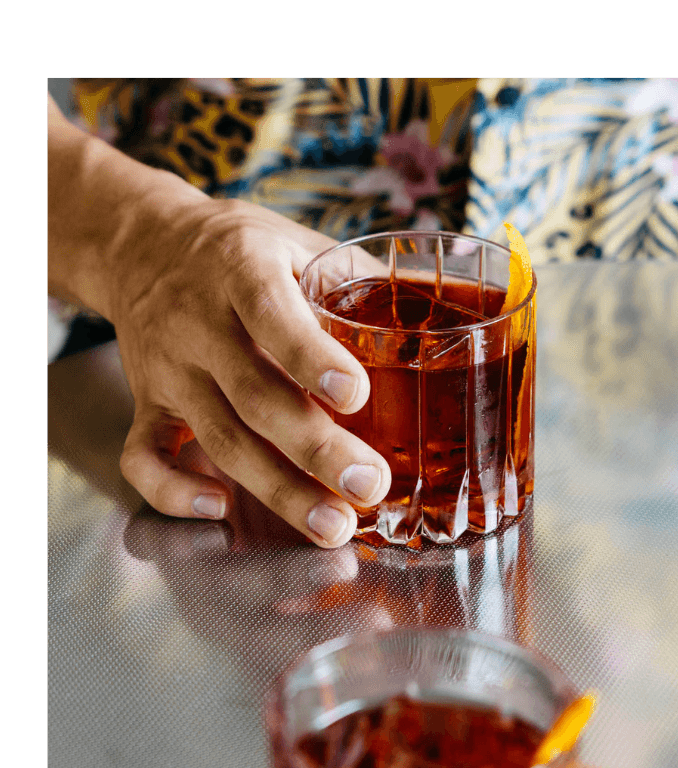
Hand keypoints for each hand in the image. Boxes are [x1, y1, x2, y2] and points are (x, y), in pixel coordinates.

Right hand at [47, 95, 390, 546]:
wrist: (140, 244)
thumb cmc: (242, 250)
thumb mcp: (297, 242)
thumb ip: (360, 281)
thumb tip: (447, 320)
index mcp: (242, 270)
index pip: (272, 315)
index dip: (312, 358)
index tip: (356, 396)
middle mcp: (199, 323)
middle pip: (256, 396)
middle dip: (315, 449)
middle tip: (370, 485)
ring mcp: (169, 369)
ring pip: (220, 438)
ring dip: (276, 488)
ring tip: (331, 526)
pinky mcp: (147, 403)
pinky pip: (144, 455)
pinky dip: (173, 491)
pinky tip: (222, 510)